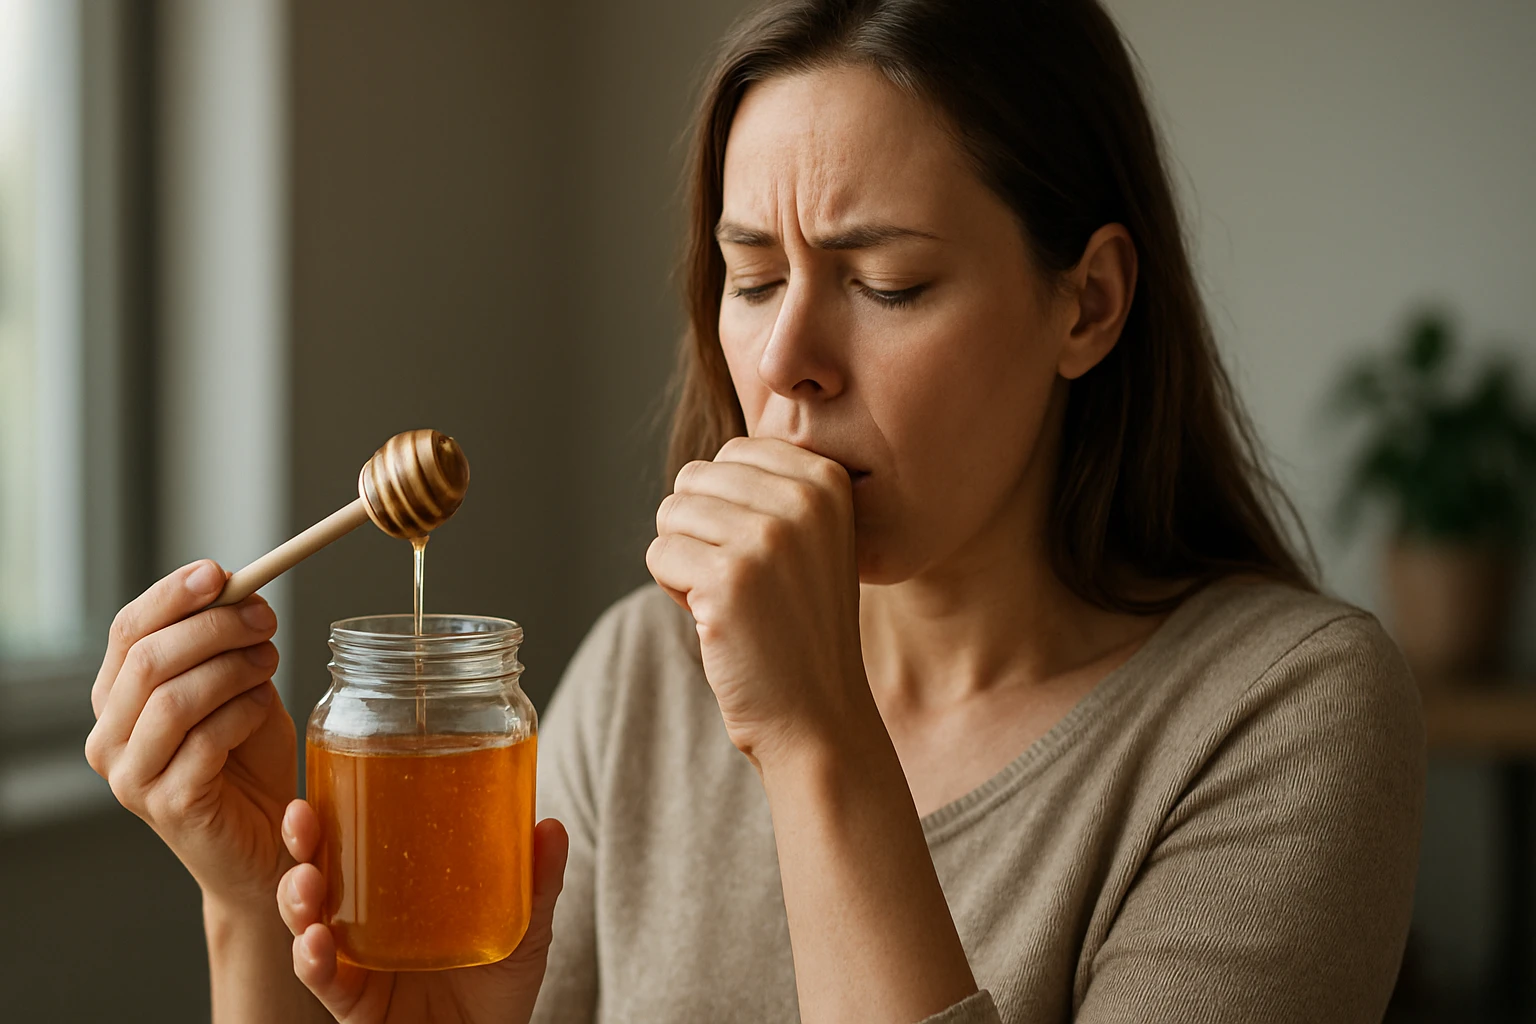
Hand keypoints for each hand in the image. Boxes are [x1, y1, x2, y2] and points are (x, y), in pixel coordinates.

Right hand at [85, 560, 294, 909]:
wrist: (266, 842)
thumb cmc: (249, 761)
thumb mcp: (238, 686)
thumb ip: (225, 643)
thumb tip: (236, 585)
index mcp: (117, 700)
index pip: (128, 631)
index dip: (171, 596)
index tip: (219, 572)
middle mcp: (110, 739)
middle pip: (148, 660)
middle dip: (214, 627)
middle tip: (265, 618)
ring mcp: (131, 777)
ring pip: (173, 698)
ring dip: (233, 668)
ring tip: (270, 664)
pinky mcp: (168, 806)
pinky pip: (205, 740)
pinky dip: (245, 712)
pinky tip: (265, 709)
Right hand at [277, 799, 568, 1022]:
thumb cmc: (500, 983)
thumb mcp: (525, 926)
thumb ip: (537, 882)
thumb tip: (551, 826)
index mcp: (398, 890)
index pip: (358, 840)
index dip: (335, 812)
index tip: (324, 783)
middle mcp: (367, 920)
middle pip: (320, 870)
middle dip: (302, 843)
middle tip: (301, 818)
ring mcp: (356, 960)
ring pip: (307, 920)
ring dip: (297, 897)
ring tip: (307, 882)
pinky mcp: (353, 1001)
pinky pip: (323, 979)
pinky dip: (311, 960)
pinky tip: (315, 943)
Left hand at [645, 436, 870, 765]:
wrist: (818, 715)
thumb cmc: (798, 626)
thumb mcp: (811, 540)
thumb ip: (771, 491)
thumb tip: (699, 469)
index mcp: (827, 481)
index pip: (733, 452)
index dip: (728, 508)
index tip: (765, 556)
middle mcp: (804, 500)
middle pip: (695, 480)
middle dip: (701, 532)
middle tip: (745, 584)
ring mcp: (767, 538)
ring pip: (670, 514)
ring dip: (686, 562)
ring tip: (733, 602)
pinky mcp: (728, 579)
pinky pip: (659, 554)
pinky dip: (675, 591)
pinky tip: (719, 622)